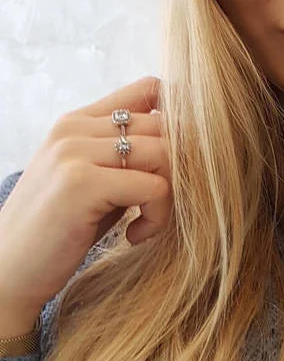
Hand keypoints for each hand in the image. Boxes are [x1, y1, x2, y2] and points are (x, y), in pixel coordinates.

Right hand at [0, 76, 171, 317]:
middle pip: (165, 125)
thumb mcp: (93, 181)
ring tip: (147, 222)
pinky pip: (155, 188)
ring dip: (170, 196)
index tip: (174, 164)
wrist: (8, 271)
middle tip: (161, 205)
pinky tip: (134, 235)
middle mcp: (74, 128)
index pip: (147, 89)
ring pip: (165, 154)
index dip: (177, 120)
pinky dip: (157, 216)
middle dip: (178, 169)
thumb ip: (127, 156)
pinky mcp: (81, 183)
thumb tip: (188, 145)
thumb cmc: (58, 231)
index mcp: (76, 121)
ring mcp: (75, 152)